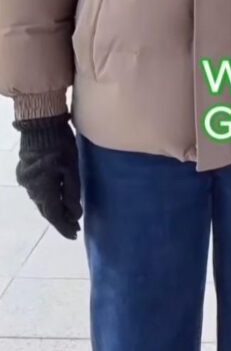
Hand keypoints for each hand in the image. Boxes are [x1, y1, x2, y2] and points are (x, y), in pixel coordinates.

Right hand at [14, 113, 81, 239]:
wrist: (39, 125)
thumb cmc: (59, 143)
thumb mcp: (71, 167)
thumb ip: (72, 192)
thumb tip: (75, 214)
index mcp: (42, 188)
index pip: (53, 214)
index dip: (64, 226)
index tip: (74, 235)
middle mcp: (31, 188)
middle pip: (46, 209)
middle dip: (61, 219)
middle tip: (75, 227)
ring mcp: (26, 181)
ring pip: (41, 201)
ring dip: (54, 209)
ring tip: (69, 216)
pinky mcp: (25, 173)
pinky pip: (37, 192)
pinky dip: (48, 198)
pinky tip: (56, 200)